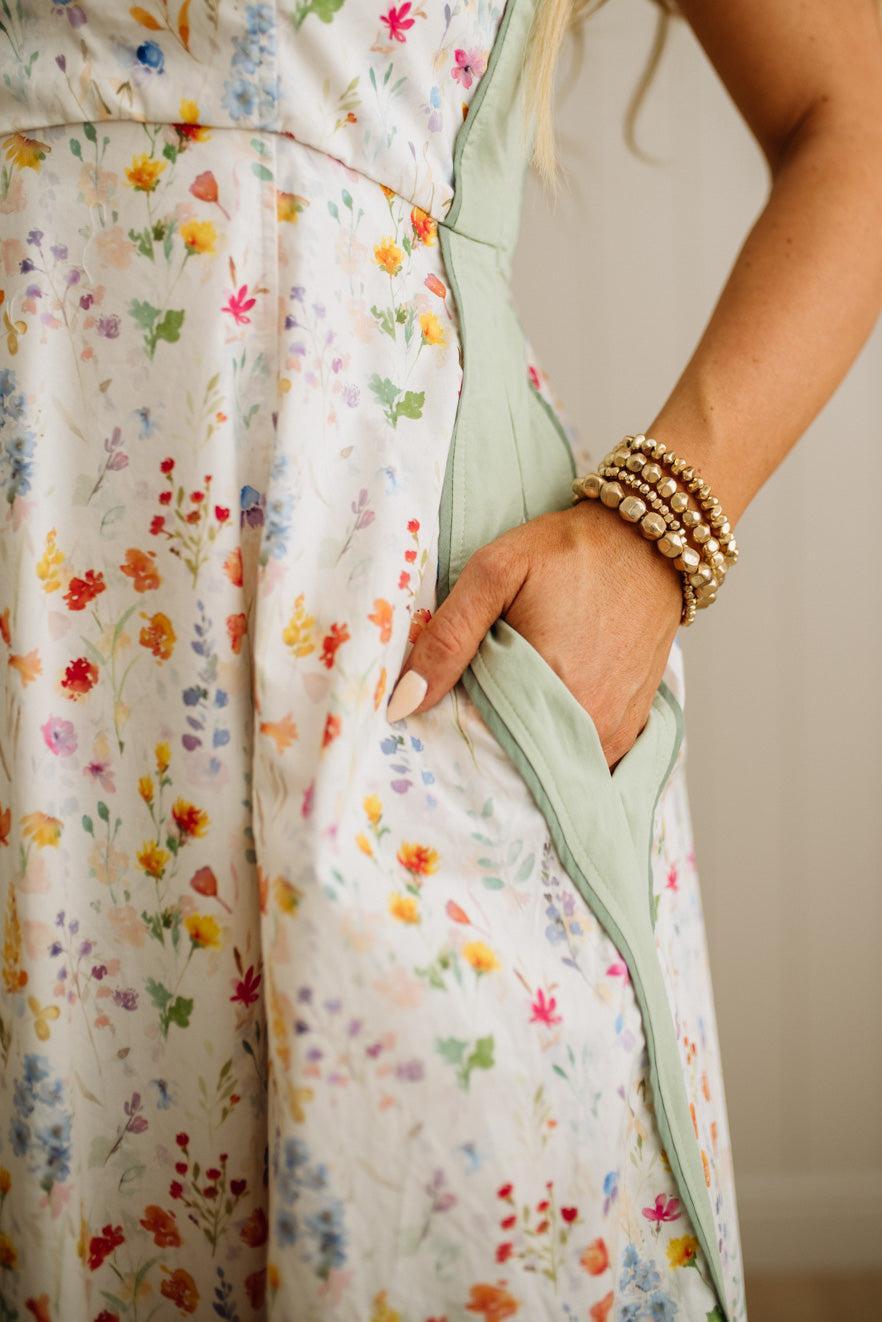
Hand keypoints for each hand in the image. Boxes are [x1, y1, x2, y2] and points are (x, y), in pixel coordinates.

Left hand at [386, 500, 683, 768]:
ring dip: (524, 749)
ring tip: (504, 711)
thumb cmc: (567, 552)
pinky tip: (540, 717)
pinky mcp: (630, 729)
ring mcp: (613, 731)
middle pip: (516, 762)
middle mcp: (585, 722)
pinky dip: (558, 748)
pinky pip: (584, 761)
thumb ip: (448, 637)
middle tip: (469, 713)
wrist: (646, 541)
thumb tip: (403, 703)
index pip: (480, 747)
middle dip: (488, 747)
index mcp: (547, 689)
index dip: (454, 737)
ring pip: (551, 766)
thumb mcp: (494, 573)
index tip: (437, 720)